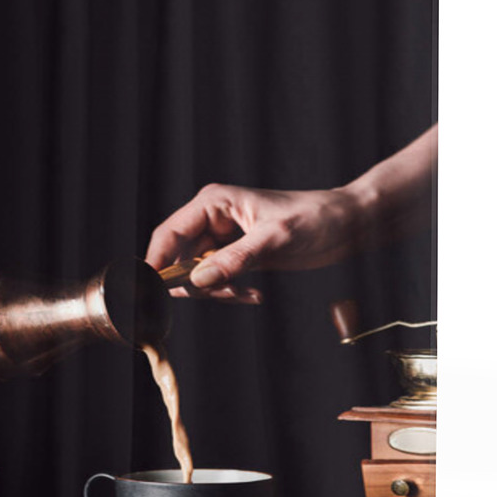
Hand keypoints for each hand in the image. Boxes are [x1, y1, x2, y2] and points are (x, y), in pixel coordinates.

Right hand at [145, 183, 369, 301]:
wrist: (345, 225)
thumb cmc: (315, 218)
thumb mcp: (275, 239)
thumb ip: (235, 260)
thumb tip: (197, 281)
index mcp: (213, 203)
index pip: (169, 234)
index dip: (157, 263)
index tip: (152, 292)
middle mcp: (211, 219)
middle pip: (179, 259)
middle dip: (197, 284)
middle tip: (227, 293)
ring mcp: (222, 239)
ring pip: (197, 275)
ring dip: (217, 291)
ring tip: (247, 293)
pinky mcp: (234, 255)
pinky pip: (216, 280)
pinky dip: (230, 292)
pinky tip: (254, 293)